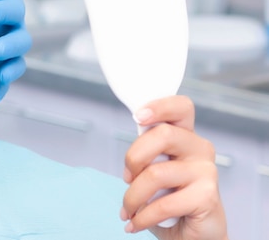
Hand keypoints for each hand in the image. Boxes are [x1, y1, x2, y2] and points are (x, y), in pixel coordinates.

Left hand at [120, 96, 227, 239]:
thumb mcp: (153, 171)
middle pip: (162, 134)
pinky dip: (142, 217)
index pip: (181, 108)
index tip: (137, 116)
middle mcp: (199, 148)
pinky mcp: (207, 196)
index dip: (159, 106)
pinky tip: (135, 224)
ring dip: (132, 197)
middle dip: (133, 157)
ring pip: (155, 173)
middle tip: (126, 178)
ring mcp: (206, 171)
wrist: (191, 235)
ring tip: (128, 210)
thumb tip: (130, 155)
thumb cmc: (169, 199)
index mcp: (185, 136)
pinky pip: (163, 204)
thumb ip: (146, 155)